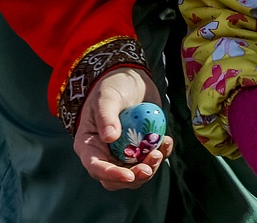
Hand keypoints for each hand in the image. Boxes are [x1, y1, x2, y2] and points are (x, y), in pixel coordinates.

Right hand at [73, 67, 173, 189]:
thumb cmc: (111, 86)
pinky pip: (151, 158)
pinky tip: (167, 141)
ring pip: (136, 172)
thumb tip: (110, 137)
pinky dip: (162, 154)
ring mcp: (124, 152)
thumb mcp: (106, 98)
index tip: (129, 176)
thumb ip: (106, 116)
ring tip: (160, 150)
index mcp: (89, 146)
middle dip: (135, 175)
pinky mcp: (141, 147)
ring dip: (151, 166)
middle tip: (151, 164)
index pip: (96, 168)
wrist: (129, 78)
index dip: (112, 175)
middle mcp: (105, 154)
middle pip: (118, 177)